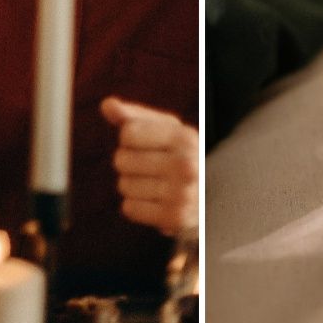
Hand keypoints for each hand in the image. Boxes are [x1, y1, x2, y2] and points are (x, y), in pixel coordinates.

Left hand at [101, 97, 197, 235]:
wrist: (215, 197)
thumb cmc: (181, 156)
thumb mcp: (166, 130)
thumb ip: (134, 116)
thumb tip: (107, 104)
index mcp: (184, 137)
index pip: (128, 133)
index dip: (130, 139)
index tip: (148, 146)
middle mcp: (186, 165)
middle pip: (121, 159)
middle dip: (130, 164)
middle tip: (152, 168)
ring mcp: (182, 193)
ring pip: (123, 185)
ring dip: (133, 186)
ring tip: (156, 186)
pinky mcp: (175, 218)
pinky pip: (129, 208)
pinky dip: (137, 206)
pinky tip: (156, 203)